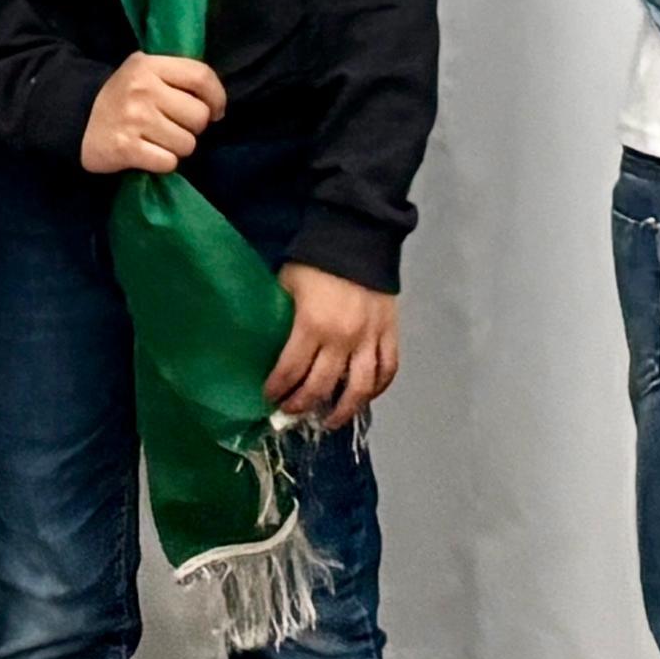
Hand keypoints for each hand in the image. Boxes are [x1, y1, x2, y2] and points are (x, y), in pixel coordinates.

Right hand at [80, 51, 224, 176]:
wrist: (76, 119)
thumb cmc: (122, 97)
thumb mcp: (144, 72)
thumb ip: (176, 77)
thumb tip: (216, 106)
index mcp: (149, 65)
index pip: (201, 76)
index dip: (217, 97)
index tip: (216, 112)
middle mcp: (142, 89)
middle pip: (199, 116)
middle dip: (193, 128)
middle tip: (175, 127)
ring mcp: (133, 119)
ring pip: (187, 144)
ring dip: (177, 148)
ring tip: (159, 140)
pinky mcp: (125, 147)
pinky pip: (168, 162)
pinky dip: (163, 163)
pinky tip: (148, 153)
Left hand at [265, 262, 400, 422]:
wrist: (357, 237)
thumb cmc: (315, 261)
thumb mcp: (287, 284)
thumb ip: (281, 317)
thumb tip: (268, 344)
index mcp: (312, 326)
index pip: (290, 371)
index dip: (277, 389)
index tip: (269, 397)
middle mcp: (342, 340)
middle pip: (321, 387)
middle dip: (301, 404)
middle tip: (291, 412)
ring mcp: (369, 339)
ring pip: (358, 389)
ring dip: (342, 411)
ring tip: (329, 421)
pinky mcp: (390, 334)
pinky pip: (387, 370)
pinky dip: (377, 389)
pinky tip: (364, 397)